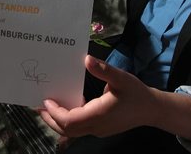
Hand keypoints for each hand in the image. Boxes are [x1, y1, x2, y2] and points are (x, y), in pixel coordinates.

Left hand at [39, 55, 158, 137]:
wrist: (151, 109)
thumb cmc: (136, 93)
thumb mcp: (121, 78)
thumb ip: (104, 70)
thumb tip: (86, 60)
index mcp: (98, 115)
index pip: (69, 120)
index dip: (55, 112)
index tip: (46, 100)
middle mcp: (96, 126)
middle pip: (66, 129)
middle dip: (50, 119)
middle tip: (39, 105)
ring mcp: (98, 130)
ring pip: (72, 131)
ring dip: (58, 120)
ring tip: (48, 106)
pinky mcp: (101, 128)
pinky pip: (80, 128)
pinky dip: (69, 120)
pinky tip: (67, 106)